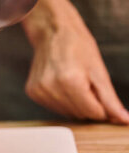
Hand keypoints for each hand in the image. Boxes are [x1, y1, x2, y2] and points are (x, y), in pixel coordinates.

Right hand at [23, 0, 128, 124]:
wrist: (52, 32)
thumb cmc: (78, 46)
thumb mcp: (99, 71)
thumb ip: (110, 100)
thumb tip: (124, 120)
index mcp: (71, 82)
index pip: (94, 113)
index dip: (102, 106)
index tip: (99, 91)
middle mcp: (51, 88)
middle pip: (80, 115)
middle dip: (88, 105)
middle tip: (87, 84)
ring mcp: (39, 91)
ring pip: (67, 113)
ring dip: (75, 104)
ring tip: (73, 83)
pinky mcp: (32, 92)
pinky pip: (54, 108)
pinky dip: (62, 101)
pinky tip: (62, 85)